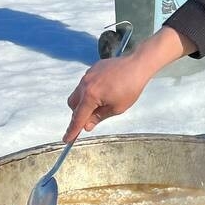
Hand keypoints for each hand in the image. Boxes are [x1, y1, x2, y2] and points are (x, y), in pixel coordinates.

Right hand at [63, 27, 194, 141]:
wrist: (137, 65)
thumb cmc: (130, 87)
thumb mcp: (116, 108)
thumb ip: (99, 117)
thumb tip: (87, 125)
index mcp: (90, 96)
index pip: (78, 117)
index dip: (72, 130)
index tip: (67, 139)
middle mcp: (85, 84)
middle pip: (73, 104)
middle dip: (78, 114)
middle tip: (90, 119)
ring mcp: (87, 75)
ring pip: (78, 93)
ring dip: (84, 102)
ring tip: (101, 103)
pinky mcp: (92, 69)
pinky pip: (85, 83)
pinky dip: (89, 91)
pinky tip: (104, 91)